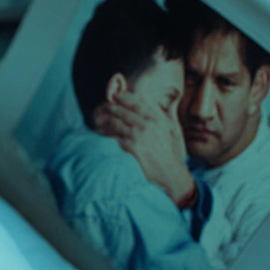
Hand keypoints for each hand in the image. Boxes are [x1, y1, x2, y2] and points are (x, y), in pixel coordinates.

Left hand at [92, 91, 195, 206]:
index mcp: (157, 117)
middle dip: (109, 108)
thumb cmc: (172, 152)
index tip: (115, 96)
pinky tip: (100, 134)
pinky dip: (106, 135)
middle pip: (122, 111)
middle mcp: (148, 123)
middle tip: (100, 107)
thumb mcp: (174, 128)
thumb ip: (168, 112)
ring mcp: (139, 135)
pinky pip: (114, 138)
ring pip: (116, 123)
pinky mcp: (132, 147)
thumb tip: (173, 95)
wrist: (172, 173)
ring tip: (96, 120)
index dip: (123, 97)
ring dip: (104, 121)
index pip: (136, 102)